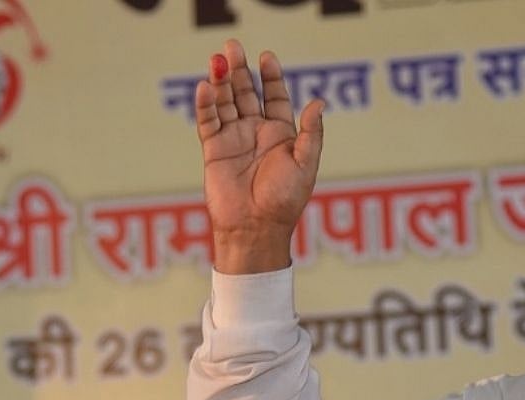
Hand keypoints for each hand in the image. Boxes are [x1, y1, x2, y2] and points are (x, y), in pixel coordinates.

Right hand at [195, 39, 324, 273]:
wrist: (256, 227)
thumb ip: (311, 133)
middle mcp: (256, 133)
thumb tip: (319, 102)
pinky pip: (208, 122)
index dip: (271, 77)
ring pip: (225, 103)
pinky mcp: (214, 150)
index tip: (266, 56)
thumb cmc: (285, 201)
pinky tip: (205, 86)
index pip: (274, 97)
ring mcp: (234, 140)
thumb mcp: (306, 165)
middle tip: (232, 46)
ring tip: (218, 58)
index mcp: (281, 135)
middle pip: (246, 93)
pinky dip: (205, 104)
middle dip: (239, 70)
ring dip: (220, 81)